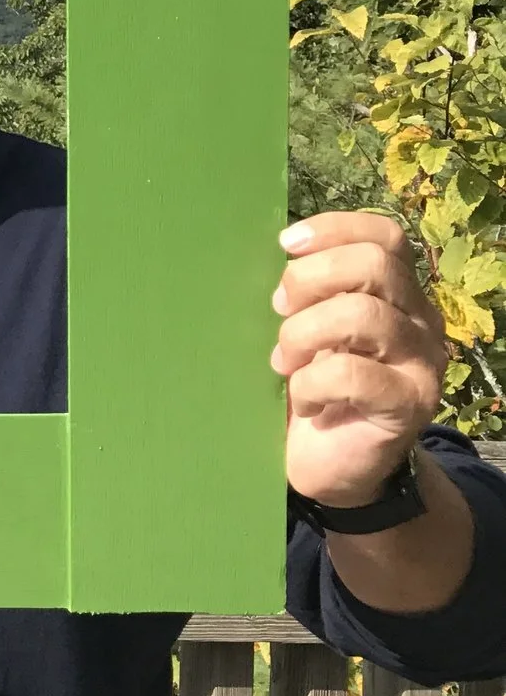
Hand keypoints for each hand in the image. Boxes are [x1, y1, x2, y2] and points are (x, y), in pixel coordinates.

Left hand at [275, 213, 448, 506]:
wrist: (332, 466)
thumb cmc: (311, 387)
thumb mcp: (306, 330)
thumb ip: (305, 294)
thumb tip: (275, 255)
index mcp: (396, 294)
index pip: (384, 237)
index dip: (335, 230)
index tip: (286, 245)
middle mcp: (419, 320)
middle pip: (374, 264)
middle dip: (310, 279)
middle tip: (278, 311)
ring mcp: (421, 362)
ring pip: (361, 314)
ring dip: (303, 334)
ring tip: (284, 363)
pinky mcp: (409, 404)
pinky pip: (350, 374)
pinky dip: (310, 384)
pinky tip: (304, 402)